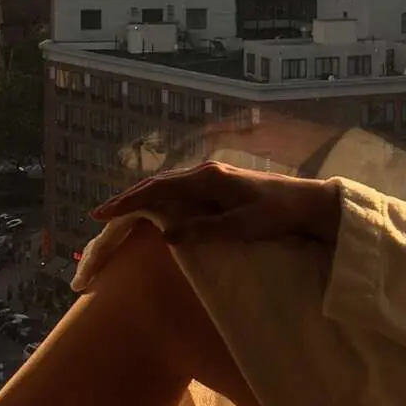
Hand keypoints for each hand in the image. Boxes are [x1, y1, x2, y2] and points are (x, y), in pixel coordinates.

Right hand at [91, 161, 340, 248]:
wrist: (306, 203)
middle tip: (99, 217)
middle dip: (127, 200)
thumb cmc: (277, 215)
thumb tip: (165, 233)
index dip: (127, 202)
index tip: (100, 214)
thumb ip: (205, 230)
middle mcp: (206, 172)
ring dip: (142, 198)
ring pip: (167, 185)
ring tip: (119, 214)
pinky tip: (154, 210)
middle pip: (157, 184)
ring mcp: (212, 176)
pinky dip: (160, 199)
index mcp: (207, 178)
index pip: (157, 189)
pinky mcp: (219, 184)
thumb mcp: (242, 226)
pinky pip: (180, 190)